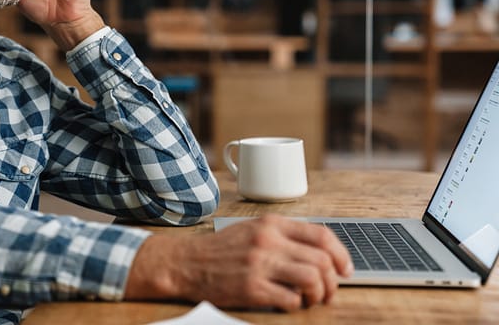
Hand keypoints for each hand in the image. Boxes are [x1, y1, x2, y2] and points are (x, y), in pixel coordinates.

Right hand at [124, 214, 353, 311]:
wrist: (186, 263)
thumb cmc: (220, 249)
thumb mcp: (252, 229)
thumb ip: (283, 235)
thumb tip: (320, 253)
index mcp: (271, 224)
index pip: (321, 235)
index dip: (341, 254)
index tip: (345, 269)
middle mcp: (268, 241)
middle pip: (322, 260)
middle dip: (333, 281)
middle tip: (329, 291)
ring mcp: (260, 265)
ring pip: (312, 279)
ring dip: (319, 294)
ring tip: (311, 299)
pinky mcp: (252, 288)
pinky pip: (291, 300)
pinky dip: (297, 305)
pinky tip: (288, 303)